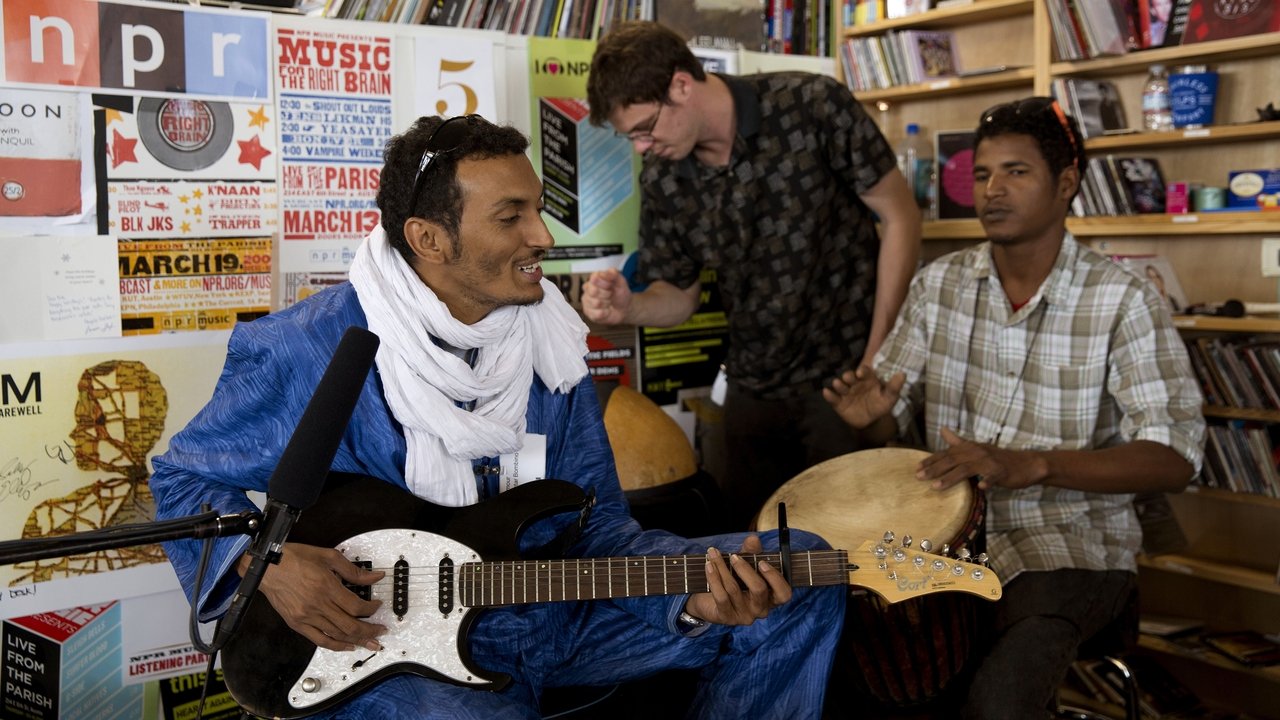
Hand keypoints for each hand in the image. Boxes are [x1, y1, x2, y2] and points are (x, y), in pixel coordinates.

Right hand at [249, 543, 385, 651]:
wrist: (267, 567)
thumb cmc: (294, 558)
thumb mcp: (328, 556)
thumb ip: (353, 570)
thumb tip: (375, 576)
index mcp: (327, 587)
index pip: (356, 606)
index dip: (371, 609)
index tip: (377, 606)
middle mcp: (318, 605)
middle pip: (350, 625)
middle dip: (370, 630)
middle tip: (381, 631)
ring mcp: (307, 617)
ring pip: (337, 635)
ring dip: (357, 640)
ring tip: (371, 643)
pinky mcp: (297, 624)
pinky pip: (320, 640)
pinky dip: (336, 645)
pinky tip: (347, 646)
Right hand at [581, 268, 632, 324]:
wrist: (624, 309)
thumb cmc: (620, 294)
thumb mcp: (621, 282)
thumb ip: (613, 274)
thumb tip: (604, 272)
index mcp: (595, 278)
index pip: (594, 279)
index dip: (605, 284)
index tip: (611, 286)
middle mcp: (588, 288)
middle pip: (593, 291)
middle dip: (606, 294)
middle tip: (610, 295)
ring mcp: (586, 301)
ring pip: (595, 303)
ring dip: (606, 304)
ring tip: (608, 303)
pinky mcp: (588, 312)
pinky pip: (596, 314)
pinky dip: (605, 313)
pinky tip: (606, 310)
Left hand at [683, 535, 791, 625]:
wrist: (708, 601)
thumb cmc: (733, 581)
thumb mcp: (744, 565)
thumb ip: (751, 552)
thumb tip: (753, 539)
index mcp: (771, 597)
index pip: (784, 594)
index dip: (775, 578)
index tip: (762, 562)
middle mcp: (760, 609)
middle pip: (759, 590)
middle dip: (745, 569)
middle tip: (734, 557)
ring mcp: (744, 616)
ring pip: (734, 589)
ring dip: (722, 568)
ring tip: (713, 554)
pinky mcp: (727, 618)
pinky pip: (721, 597)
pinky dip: (714, 578)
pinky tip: (709, 566)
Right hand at [821, 366, 904, 428]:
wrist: (871, 422)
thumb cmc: (880, 406)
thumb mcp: (890, 397)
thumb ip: (894, 387)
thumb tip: (902, 374)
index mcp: (868, 380)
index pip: (865, 372)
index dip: (863, 371)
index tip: (862, 373)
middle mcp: (855, 384)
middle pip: (850, 377)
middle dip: (848, 376)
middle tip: (848, 377)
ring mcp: (846, 393)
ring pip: (841, 386)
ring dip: (839, 384)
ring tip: (837, 383)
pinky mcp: (838, 403)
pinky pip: (833, 398)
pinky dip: (829, 395)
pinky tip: (826, 392)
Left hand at [917, 428, 1043, 490]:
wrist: (1026, 463)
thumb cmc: (998, 458)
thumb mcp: (976, 448)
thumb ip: (958, 442)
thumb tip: (942, 429)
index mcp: (970, 448)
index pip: (946, 453)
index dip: (931, 460)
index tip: (916, 467)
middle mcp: (977, 452)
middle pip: (952, 460)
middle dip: (934, 469)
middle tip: (919, 477)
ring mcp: (990, 462)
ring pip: (967, 469)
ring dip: (951, 478)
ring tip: (936, 486)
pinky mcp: (1002, 472)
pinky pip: (993, 477)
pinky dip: (987, 481)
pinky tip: (980, 486)